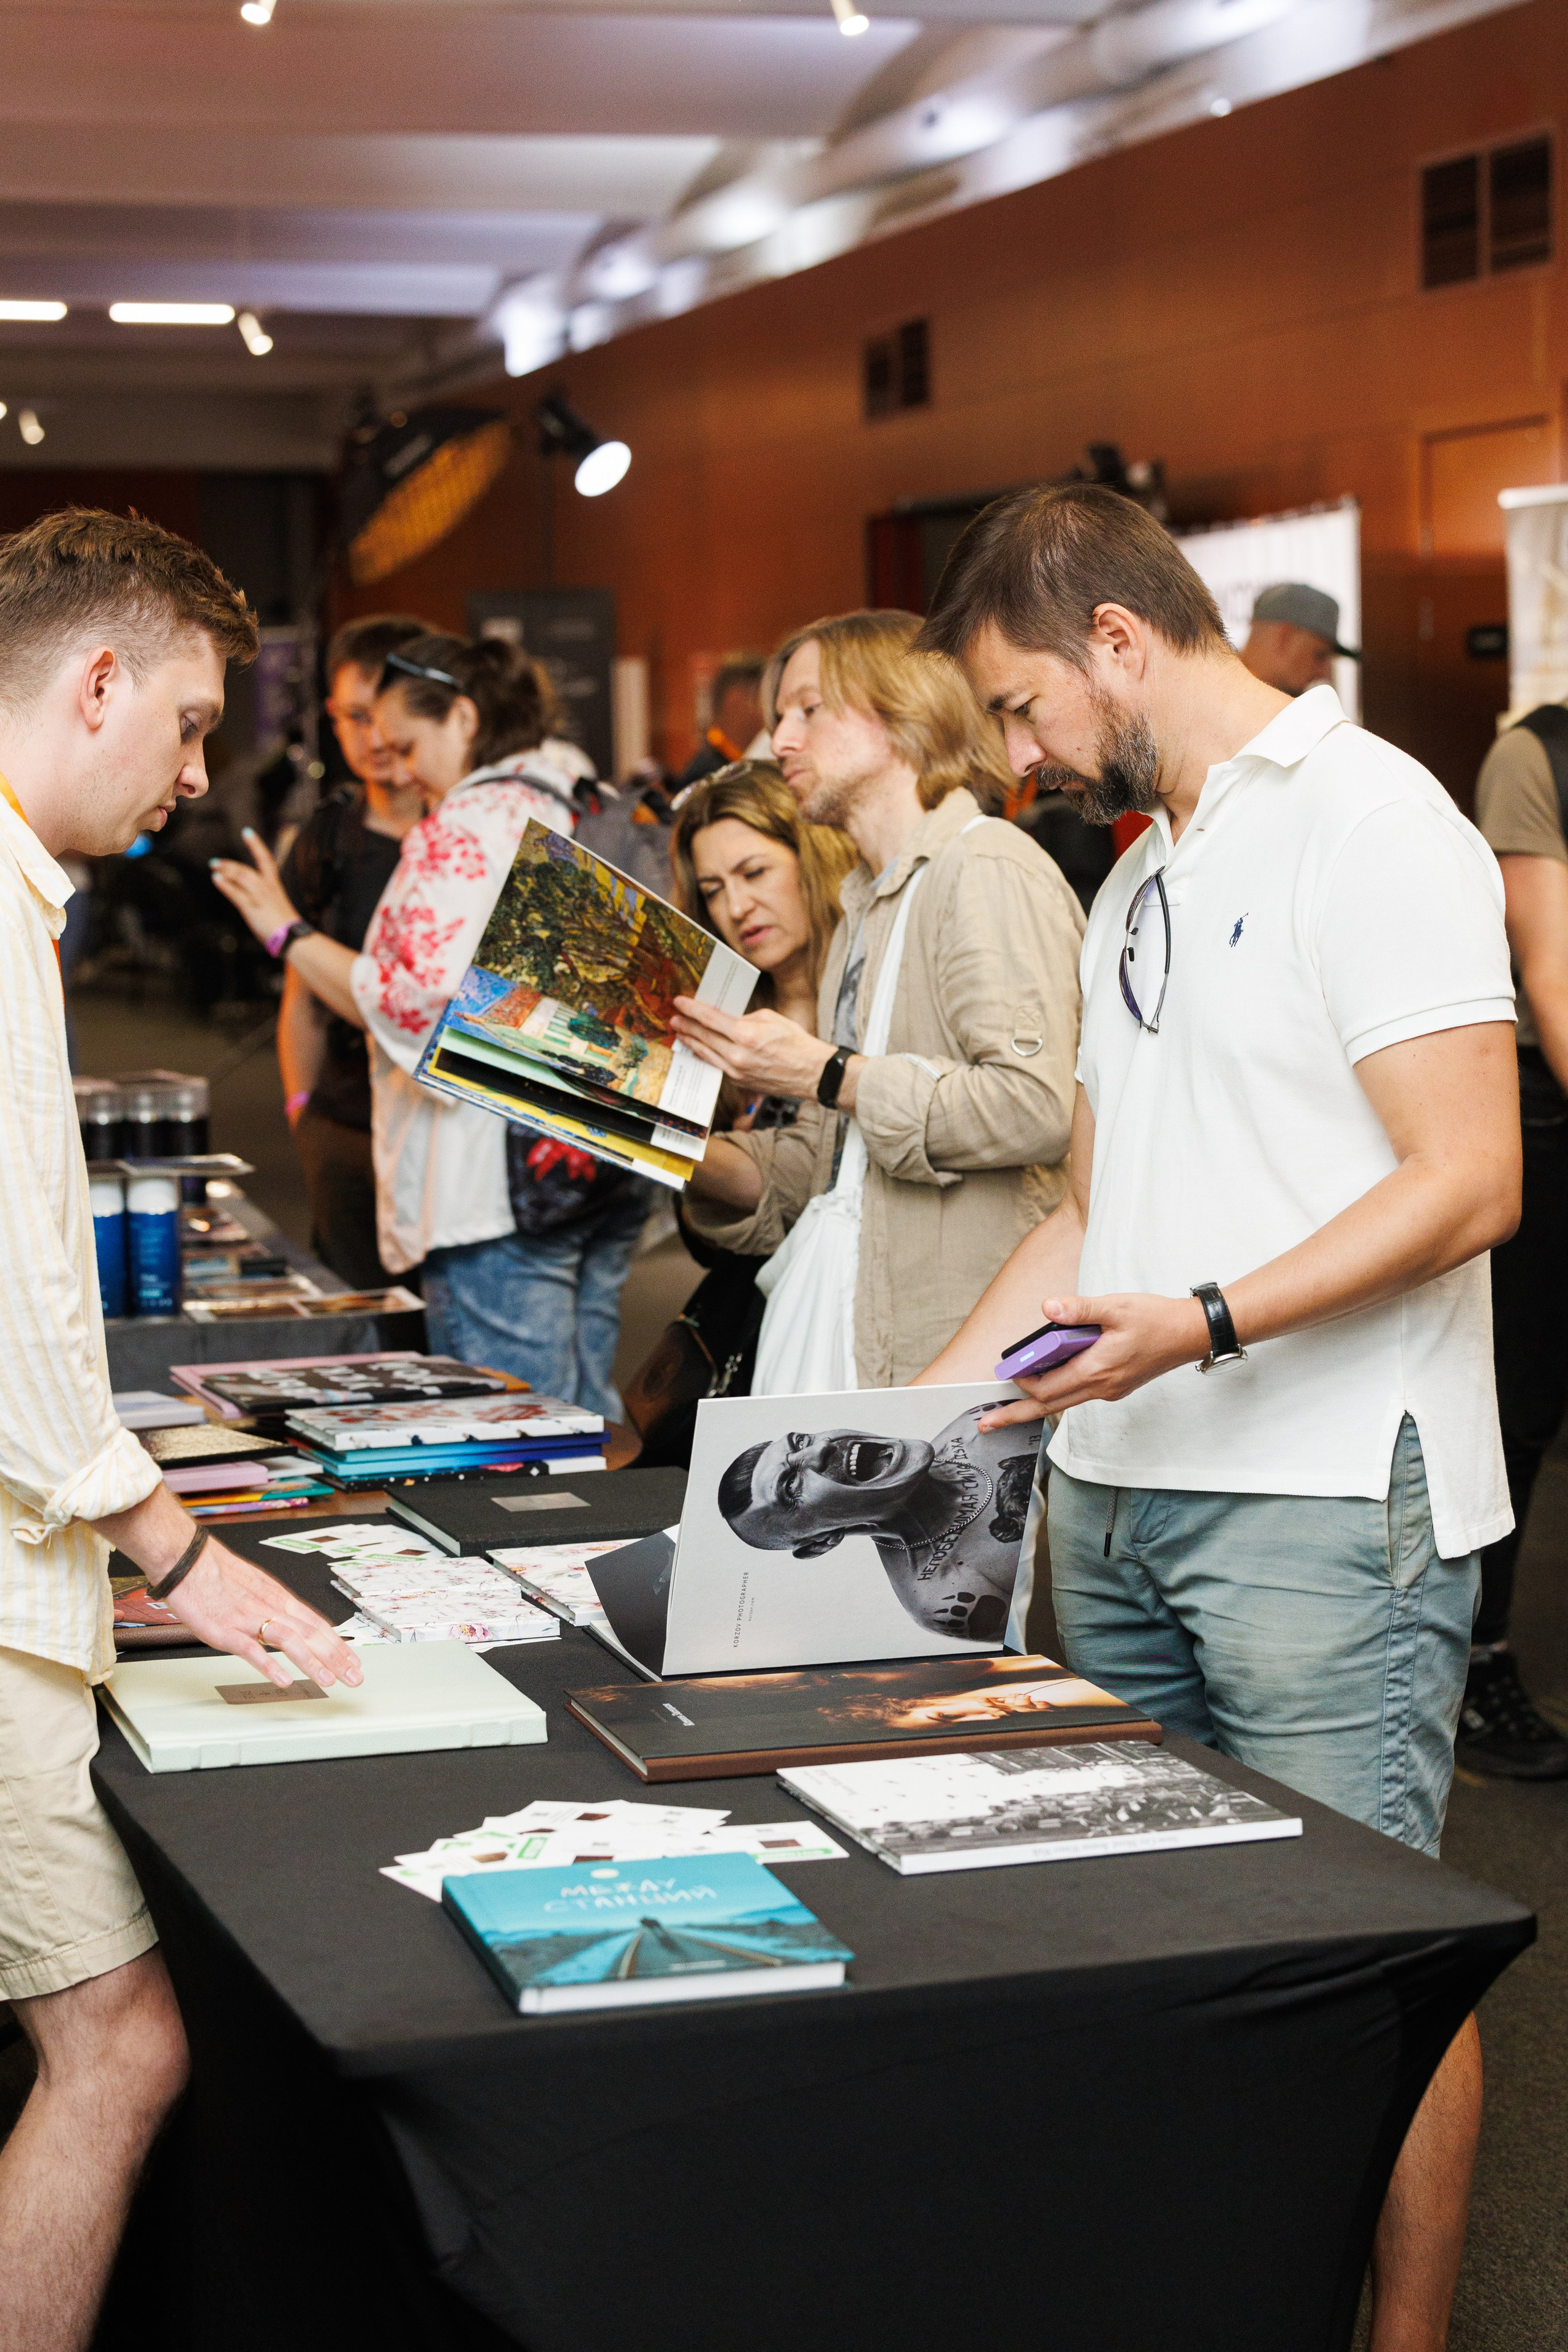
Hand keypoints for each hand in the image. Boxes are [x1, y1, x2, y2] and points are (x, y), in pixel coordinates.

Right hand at [162, 1541, 363, 1693]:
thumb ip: (275, 1606)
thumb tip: (294, 1621)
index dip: (338, 1643)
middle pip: (310, 1634)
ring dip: (311, 1662)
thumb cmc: (218, 1573)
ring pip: (289, 1641)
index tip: (353, 1659)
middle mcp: (270, 1608)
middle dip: (336, 1657)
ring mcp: (249, 1620)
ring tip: (328, 1680)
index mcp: (279, 1598)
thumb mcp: (257, 1586)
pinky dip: (269, 1665)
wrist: (188, 1561)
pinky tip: (283, 1680)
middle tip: (354, 1676)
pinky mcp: (225, 1631)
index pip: (317, 1623)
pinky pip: (251, 1650)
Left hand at [209, 827, 297, 947]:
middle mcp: (267, 888)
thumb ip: (264, 900)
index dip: (256, 845)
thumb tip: (253, 900)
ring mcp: (260, 897)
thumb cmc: (286, 927)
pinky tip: (216, 879)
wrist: (293, 938)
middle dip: (230, 864)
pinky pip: (236, 893)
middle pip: (247, 869)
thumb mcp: (276, 908)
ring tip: (214, 866)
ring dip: (226, 870)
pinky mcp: (252, 909)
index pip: (266, 859)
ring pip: (241, 877)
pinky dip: (225, 885)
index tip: (247, 832)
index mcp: (275, 886)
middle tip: (215, 861)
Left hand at [671, 999, 836, 1100]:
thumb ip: (744, 1019)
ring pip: (706, 1054)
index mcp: (746, 1035)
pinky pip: (717, 1066)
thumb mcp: (770, 1019)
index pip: (710, 1019)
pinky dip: (706, 1056)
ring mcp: (737, 1071)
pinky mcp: (740, 1082)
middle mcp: (737, 1055)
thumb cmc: (795, 1043)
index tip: (679, 1002)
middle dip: (686, 1026)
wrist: (811, 1073)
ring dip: (691, 1042)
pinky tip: (699, 1049)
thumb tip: (728, 1020)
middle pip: (703, 1037)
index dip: (692, 1009)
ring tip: (680, 1033)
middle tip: (674, 1018)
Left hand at [977, 1292, 1211, 1429]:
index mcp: (1097, 1370)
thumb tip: (1048, 1308)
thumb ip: (1079, 1309)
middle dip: (1015, 1414)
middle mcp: (1101, 1387)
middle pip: (1048, 1407)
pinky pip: (1078, 1394)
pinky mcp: (1114, 1387)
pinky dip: (1058, 1391)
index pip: (1047, 1388)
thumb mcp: (1115, 1307)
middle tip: (986, 1424)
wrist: (1189, 1334)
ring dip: (1035, 1404)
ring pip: (1063, 1403)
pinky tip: (1049, 1378)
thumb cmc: (1155, 1320)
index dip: (1022, 1381)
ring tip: (1008, 1407)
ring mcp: (1108, 1390)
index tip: (1006, 1371)